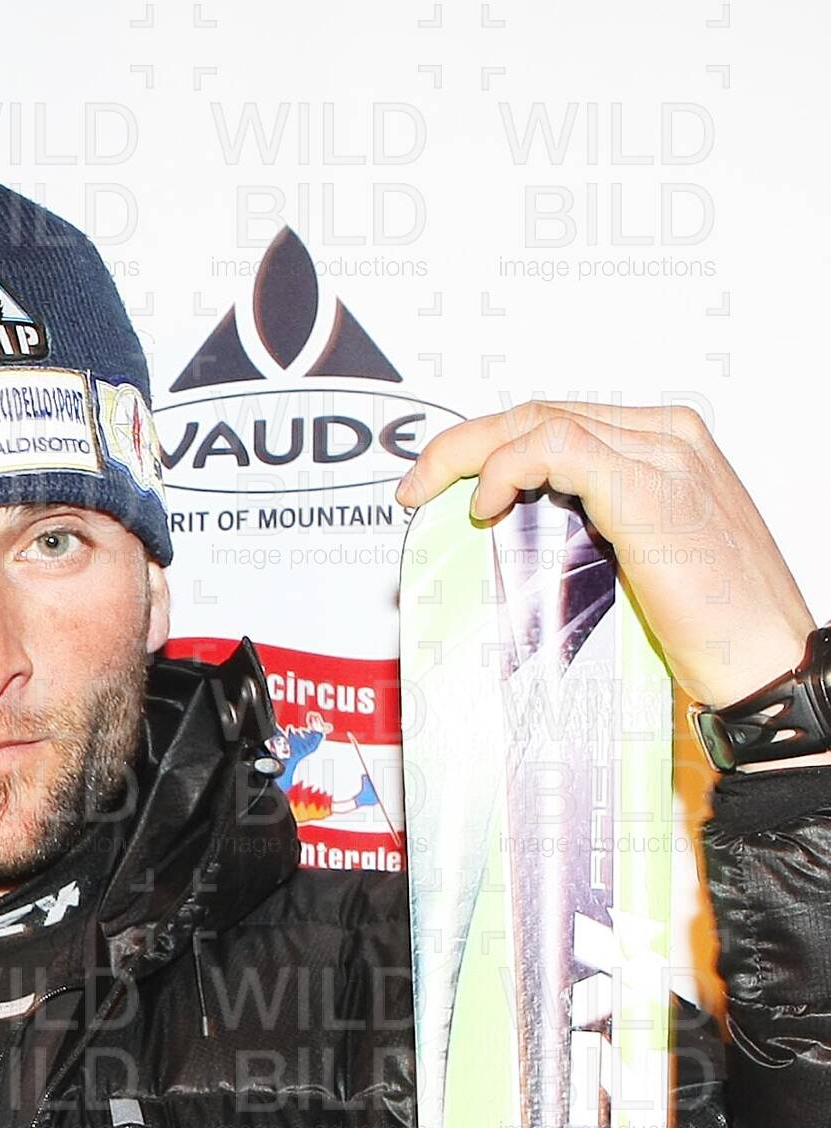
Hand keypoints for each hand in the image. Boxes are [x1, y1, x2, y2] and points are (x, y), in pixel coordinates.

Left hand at [395, 401, 814, 709]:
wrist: (767, 660)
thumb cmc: (720, 629)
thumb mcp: (645, 564)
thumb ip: (599, 532)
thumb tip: (527, 540)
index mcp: (669, 447)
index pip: (562, 422)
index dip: (492, 444)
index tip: (443, 482)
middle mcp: (667, 437)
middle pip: (543, 411)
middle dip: (467, 441)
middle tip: (417, 483)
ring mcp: (661, 457)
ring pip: (541, 420)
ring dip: (471, 452)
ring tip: (432, 492)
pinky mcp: (647, 489)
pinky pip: (555, 449)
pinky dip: (507, 467)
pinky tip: (487, 505)